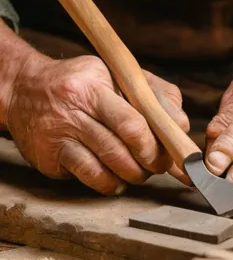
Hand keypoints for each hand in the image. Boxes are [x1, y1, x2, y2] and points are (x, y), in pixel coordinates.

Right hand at [4, 52, 189, 193]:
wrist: (24, 90)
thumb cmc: (83, 83)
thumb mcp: (117, 75)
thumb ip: (155, 93)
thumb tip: (181, 124)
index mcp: (95, 85)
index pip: (134, 119)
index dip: (160, 141)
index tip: (176, 151)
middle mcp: (75, 108)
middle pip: (124, 144)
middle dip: (151, 161)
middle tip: (160, 165)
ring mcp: (61, 134)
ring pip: (109, 166)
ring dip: (134, 175)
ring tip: (140, 171)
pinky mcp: (50, 157)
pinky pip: (90, 177)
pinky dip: (110, 183)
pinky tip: (116, 178)